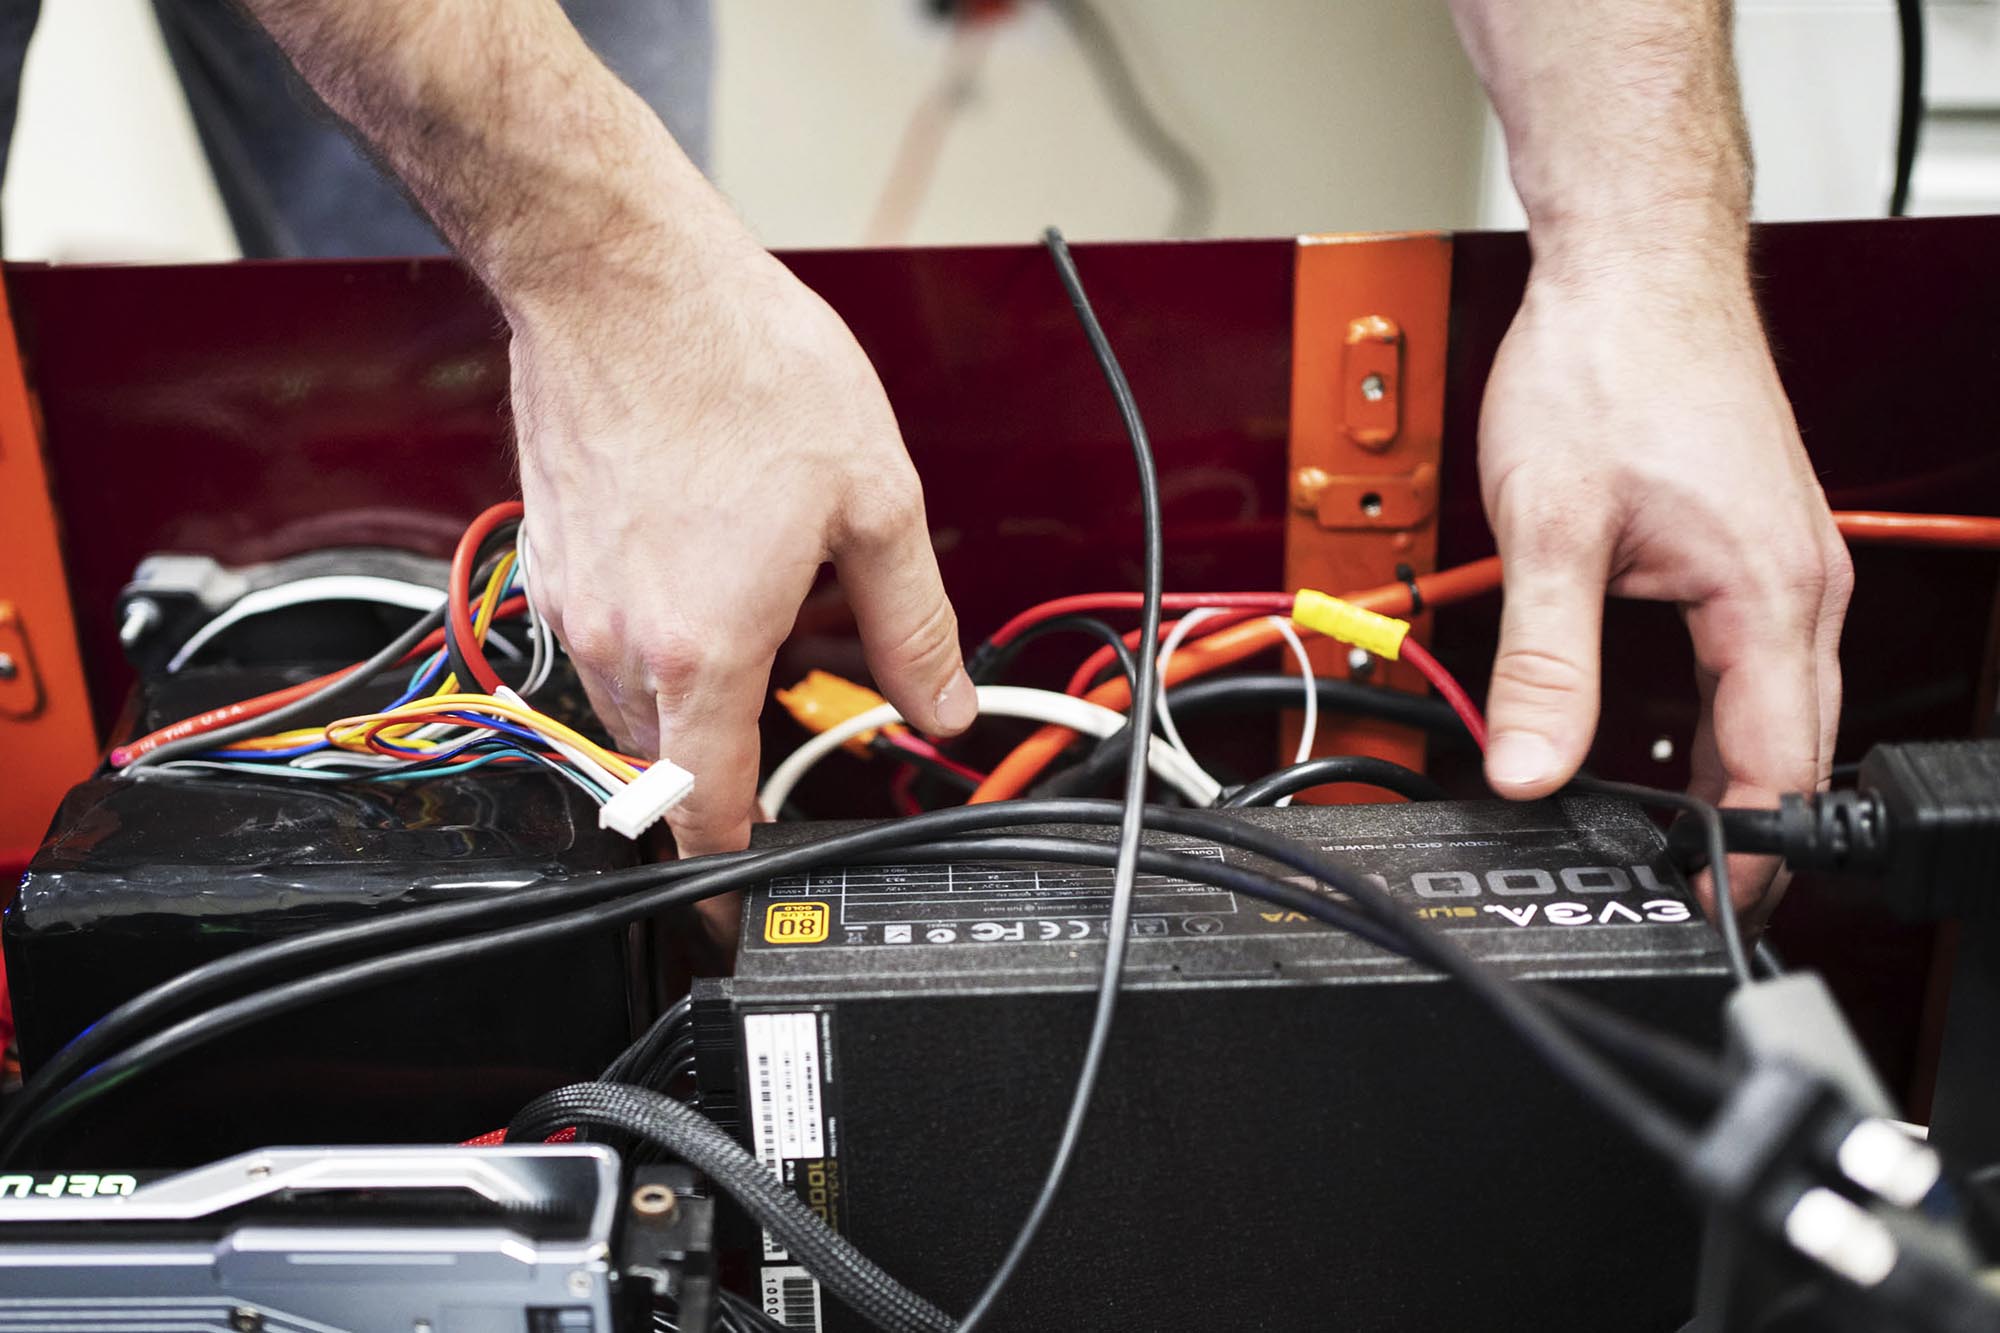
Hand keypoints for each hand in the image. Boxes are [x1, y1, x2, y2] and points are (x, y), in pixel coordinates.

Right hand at [509, 217, 976, 902]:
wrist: (623, 279)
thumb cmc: (738, 367)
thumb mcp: (876, 502)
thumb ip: (914, 624)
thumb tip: (944, 702)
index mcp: (706, 650)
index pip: (709, 815)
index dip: (725, 882)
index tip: (732, 918)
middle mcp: (622, 643)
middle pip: (675, 760)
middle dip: (733, 751)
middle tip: (791, 690)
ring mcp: (573, 603)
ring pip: (635, 701)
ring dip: (695, 686)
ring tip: (752, 597)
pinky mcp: (550, 561)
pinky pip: (605, 638)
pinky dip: (656, 631)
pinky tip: (700, 553)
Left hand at [1475, 263, 1851, 923]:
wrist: (1630, 266)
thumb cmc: (1605, 363)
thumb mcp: (1549, 527)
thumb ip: (1541, 663)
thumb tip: (1528, 768)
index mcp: (1769, 586)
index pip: (1777, 765)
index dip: (1742, 853)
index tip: (1703, 908)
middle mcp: (1799, 580)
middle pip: (1792, 748)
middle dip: (1745, 831)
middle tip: (1685, 894)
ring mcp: (1785, 561)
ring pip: (1774, 706)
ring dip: (1726, 774)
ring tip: (1667, 838)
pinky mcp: (1754, 545)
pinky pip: (1753, 659)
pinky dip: (1716, 714)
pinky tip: (1666, 740)